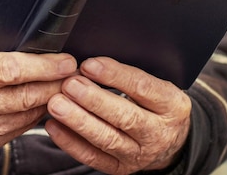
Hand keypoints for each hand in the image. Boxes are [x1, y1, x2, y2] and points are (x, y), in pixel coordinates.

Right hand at [0, 50, 76, 161]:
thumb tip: (26, 47)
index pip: (14, 70)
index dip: (46, 66)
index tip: (66, 61)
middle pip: (27, 95)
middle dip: (58, 84)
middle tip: (76, 74)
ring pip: (29, 114)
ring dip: (51, 100)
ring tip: (66, 87)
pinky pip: (19, 128)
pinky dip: (34, 115)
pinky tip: (41, 104)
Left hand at [45, 57, 190, 174]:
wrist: (169, 141)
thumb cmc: (157, 105)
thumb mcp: (158, 86)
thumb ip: (130, 75)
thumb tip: (92, 62)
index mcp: (171, 105)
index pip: (142, 88)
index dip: (115, 76)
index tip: (89, 64)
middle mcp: (158, 132)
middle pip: (125, 117)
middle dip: (93, 100)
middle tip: (69, 85)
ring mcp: (139, 154)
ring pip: (107, 139)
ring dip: (78, 121)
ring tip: (57, 104)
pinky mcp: (120, 167)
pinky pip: (93, 157)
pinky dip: (70, 142)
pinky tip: (54, 126)